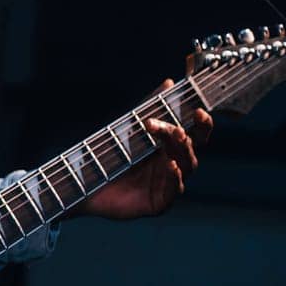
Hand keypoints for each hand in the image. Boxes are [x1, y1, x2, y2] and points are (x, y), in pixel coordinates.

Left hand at [80, 79, 212, 219]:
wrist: (82, 183)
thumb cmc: (108, 155)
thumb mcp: (128, 128)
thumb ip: (149, 107)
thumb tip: (169, 83)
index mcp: (169, 148)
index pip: (195, 135)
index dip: (202, 124)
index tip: (198, 111)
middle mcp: (171, 165)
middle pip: (190, 149)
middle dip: (185, 136)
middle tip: (175, 127)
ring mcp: (166, 185)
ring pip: (186, 168)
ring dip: (183, 152)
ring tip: (175, 137)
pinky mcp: (157, 203)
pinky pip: (173, 192)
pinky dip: (174, 178)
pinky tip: (171, 165)